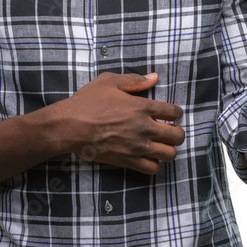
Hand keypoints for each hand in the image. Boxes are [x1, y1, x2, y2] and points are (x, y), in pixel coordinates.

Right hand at [60, 71, 184, 174]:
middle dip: (177, 132)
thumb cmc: (87, 102)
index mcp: (142, 107)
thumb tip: (154, 78)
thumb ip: (134, 80)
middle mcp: (144, 128)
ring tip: (160, 144)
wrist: (69, 126)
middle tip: (169, 130)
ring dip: (168, 149)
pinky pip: (152, 168)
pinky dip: (154, 164)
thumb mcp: (109, 81)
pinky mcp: (127, 161)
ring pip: (169, 154)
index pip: (174, 112)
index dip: (176, 112)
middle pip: (177, 135)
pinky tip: (147, 156)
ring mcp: (137, 147)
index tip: (171, 114)